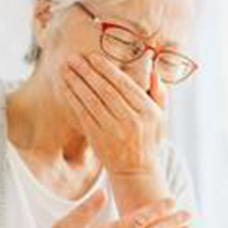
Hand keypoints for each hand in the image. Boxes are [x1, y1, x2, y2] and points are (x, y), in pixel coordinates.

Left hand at [62, 52, 165, 175]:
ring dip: (77, 82)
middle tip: (74, 58)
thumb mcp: (161, 118)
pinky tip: (66, 88)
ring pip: (92, 100)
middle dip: (88, 71)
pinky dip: (74, 99)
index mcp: (148, 111)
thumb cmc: (148, 140)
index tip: (93, 57)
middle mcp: (132, 120)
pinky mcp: (99, 139)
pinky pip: (84, 114)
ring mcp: (114, 130)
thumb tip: (154, 71)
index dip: (107, 69)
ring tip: (66, 69)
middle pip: (106, 90)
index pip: (125, 84)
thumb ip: (160, 94)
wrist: (136, 171)